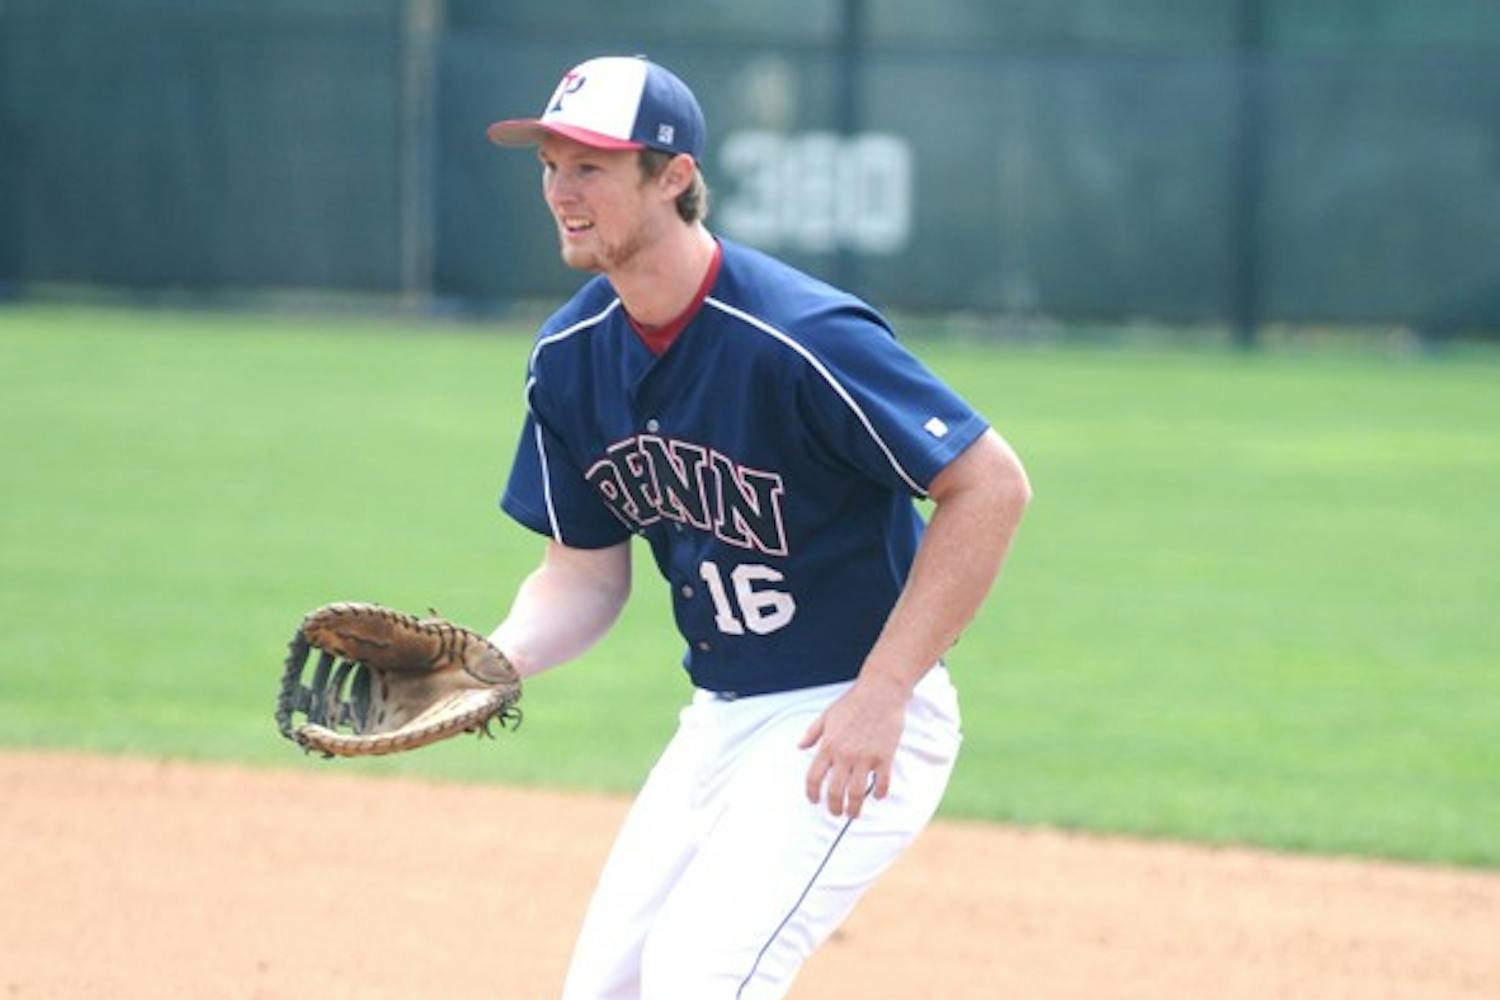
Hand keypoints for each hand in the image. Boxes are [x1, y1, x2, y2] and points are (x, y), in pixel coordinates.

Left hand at [799, 674, 908, 818]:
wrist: (880, 692)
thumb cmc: (852, 702)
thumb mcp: (826, 715)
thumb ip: (812, 733)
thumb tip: (799, 746)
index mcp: (828, 746)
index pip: (813, 778)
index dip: (812, 793)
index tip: (815, 801)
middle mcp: (844, 755)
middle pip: (835, 792)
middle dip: (834, 807)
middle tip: (836, 813)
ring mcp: (865, 757)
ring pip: (857, 793)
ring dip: (854, 808)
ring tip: (853, 813)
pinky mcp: (884, 757)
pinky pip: (882, 783)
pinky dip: (880, 793)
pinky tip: (878, 796)